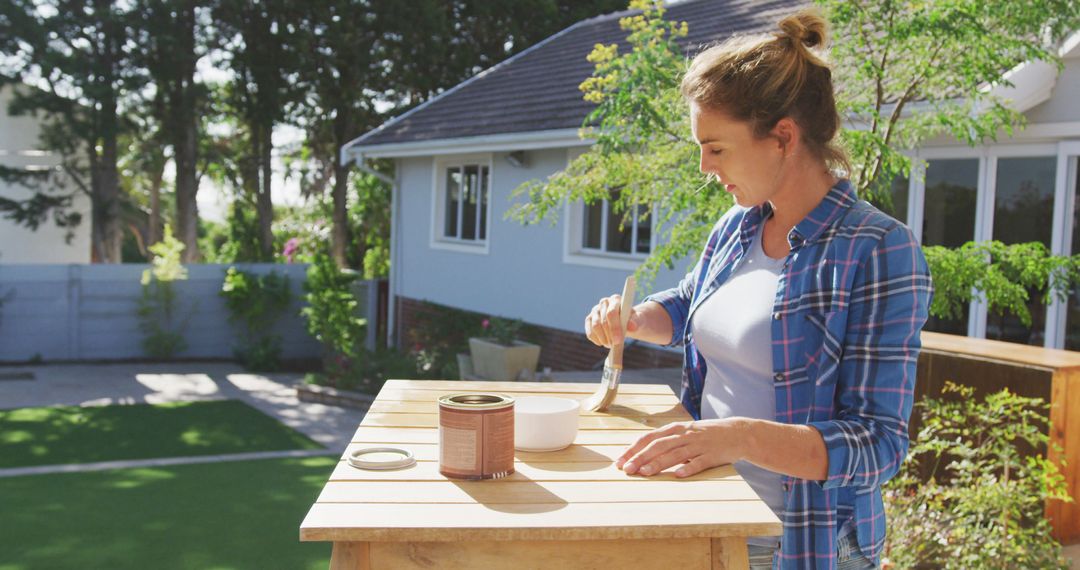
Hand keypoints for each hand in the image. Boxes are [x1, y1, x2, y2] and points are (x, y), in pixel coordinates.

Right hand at [584, 294, 640, 346]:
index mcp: (616, 299)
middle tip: (615, 345)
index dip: (614, 328)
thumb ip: (636, 322)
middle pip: (603, 321)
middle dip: (609, 336)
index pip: (611, 313)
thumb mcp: (638, 320)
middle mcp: (604, 302)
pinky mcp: (589, 319)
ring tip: (611, 345)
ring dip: (603, 339)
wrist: (627, 322)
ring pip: (595, 326)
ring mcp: (595, 310)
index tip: (618, 341)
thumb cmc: (633, 320)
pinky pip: (590, 332)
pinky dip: (596, 340)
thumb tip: (632, 327)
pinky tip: (603, 343)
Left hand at [616, 418, 748, 477]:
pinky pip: (699, 462)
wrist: (737, 433)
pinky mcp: (712, 454)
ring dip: (659, 463)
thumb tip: (642, 453)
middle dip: (641, 457)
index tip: (620, 461)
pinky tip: (678, 475)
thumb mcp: (685, 433)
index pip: (649, 438)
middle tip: (627, 470)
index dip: (634, 449)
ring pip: (675, 454)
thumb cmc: (706, 435)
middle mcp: (685, 435)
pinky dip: (688, 468)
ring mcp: (699, 444)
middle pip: (658, 446)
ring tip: (645, 473)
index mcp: (676, 429)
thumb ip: (667, 441)